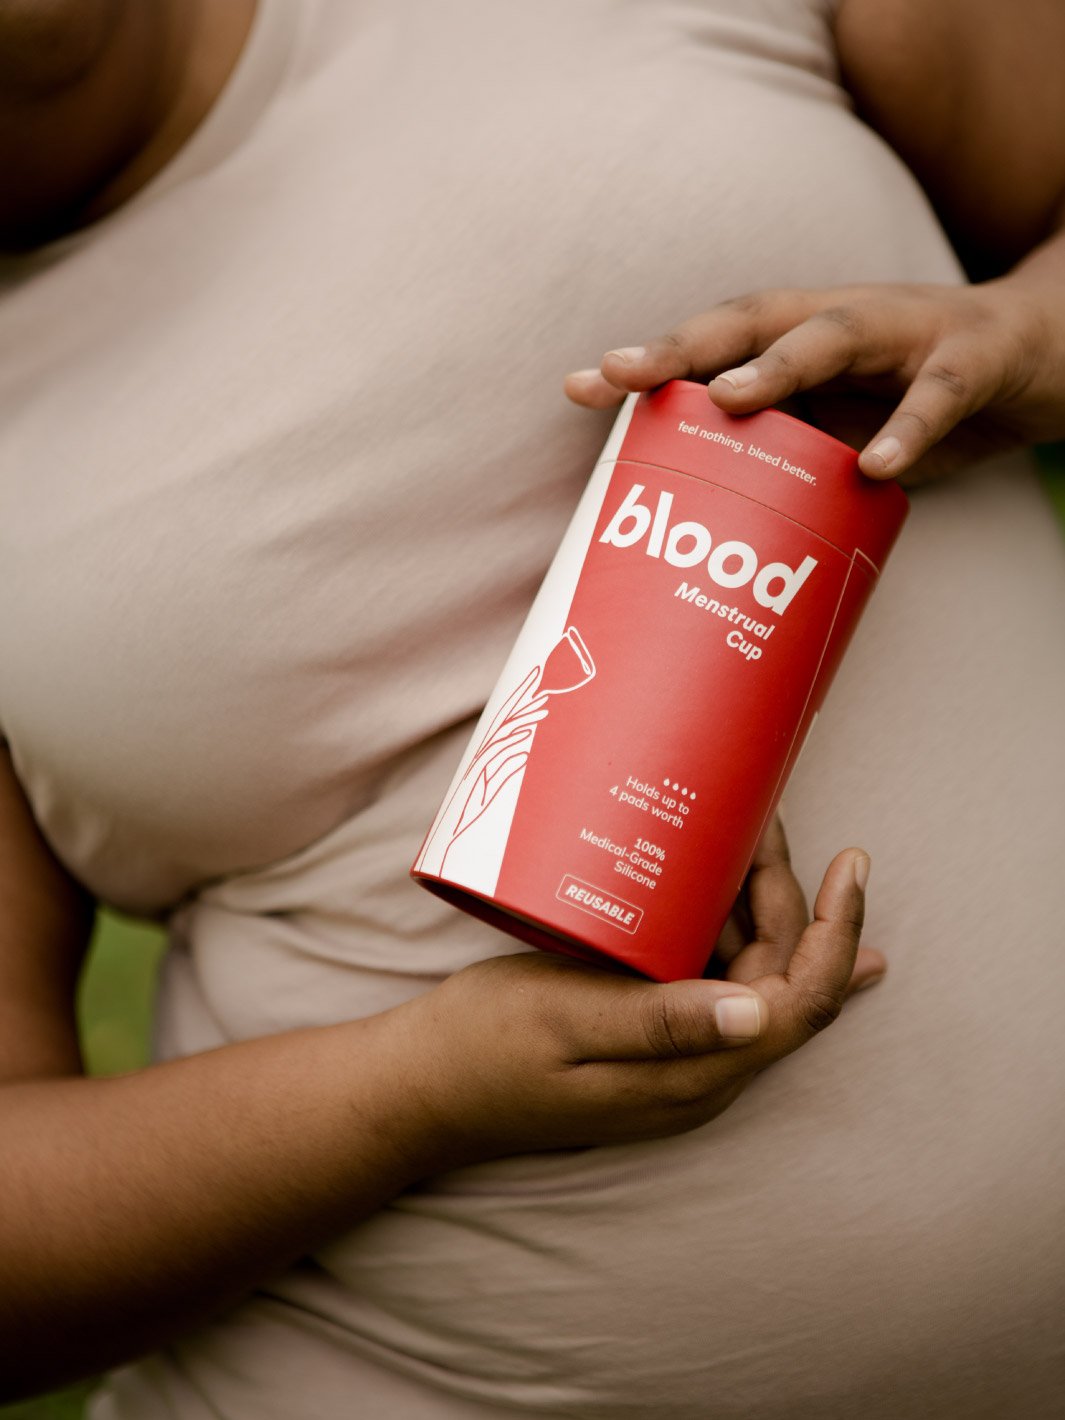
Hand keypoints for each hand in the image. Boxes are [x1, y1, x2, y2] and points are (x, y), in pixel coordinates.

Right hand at [391, 825, 882, 1170]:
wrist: (423, 1088)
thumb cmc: (483, 1049)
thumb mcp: (564, 1019)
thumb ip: (660, 1021)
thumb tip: (758, 1013)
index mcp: (689, 1074)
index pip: (801, 1005)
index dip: (837, 933)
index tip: (850, 862)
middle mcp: (699, 1075)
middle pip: (784, 982)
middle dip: (790, 898)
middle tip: (760, 817)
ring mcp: (677, 1063)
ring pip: (753, 979)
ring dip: (760, 908)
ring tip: (745, 832)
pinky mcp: (652, 1043)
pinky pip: (716, 983)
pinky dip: (730, 929)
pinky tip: (731, 890)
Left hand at [564, 281, 1064, 483]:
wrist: (1043, 353)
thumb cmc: (917, 392)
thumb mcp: (842, 425)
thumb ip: (785, 459)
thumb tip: (708, 538)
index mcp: (800, 336)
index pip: (713, 340)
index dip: (650, 360)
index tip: (580, 387)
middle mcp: (841, 318)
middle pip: (750, 321)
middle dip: (683, 346)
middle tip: (624, 374)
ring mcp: (908, 330)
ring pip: (835, 335)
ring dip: (780, 363)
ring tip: (729, 398)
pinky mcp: (974, 356)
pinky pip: (937, 391)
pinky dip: (910, 424)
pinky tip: (878, 464)